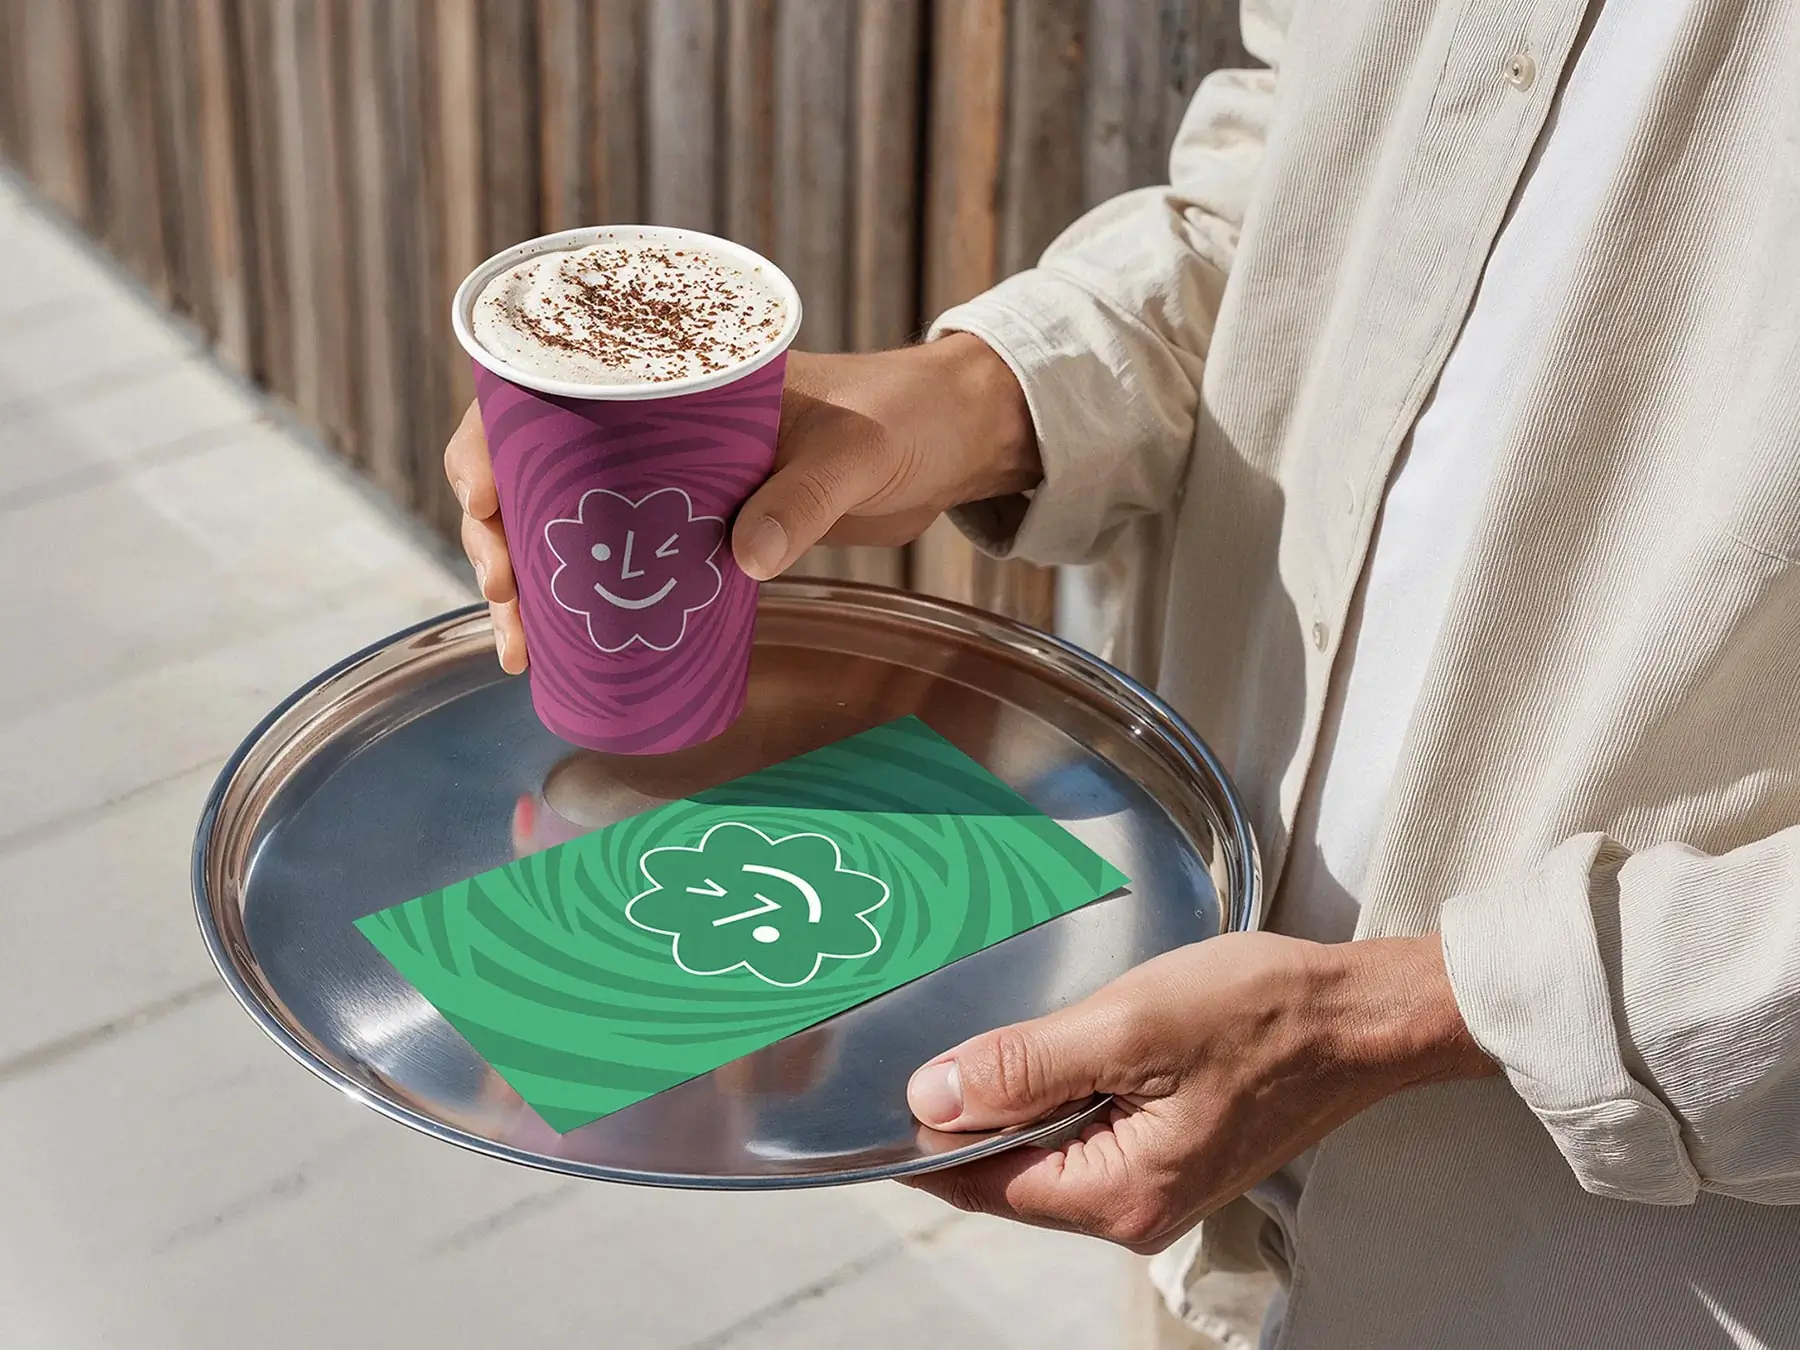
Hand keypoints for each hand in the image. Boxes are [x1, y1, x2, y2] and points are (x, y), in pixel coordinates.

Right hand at [442, 334, 1038, 671]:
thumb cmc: (902, 418)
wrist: (950, 444)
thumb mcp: (854, 453)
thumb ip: (806, 497)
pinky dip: (582, 601)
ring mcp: (671, 477)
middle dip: (497, 534)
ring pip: (567, 522)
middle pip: (535, 470)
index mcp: (670, 373)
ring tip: (518, 645)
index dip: (491, 443)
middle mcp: (653, 423)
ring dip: (528, 579)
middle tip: (504, 597)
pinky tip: (556, 650)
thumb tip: (743, 559)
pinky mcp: (699, 525)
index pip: (544, 392)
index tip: (482, 499)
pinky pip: (620, 559)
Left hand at [900, 931, 1495, 1252]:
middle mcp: (1133, 1208)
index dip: (923, 1139)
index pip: (981, 1182)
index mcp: (1118, 1194)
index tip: (875, 1098)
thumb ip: (1023, 1067)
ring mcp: (1155, 1183)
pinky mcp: (1170, 1151)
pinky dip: (1057, 1096)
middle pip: (1008, 1171)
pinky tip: (1055, 1051)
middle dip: (966, 1118)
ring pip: (1045, 1148)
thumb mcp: (1126, 1028)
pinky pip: (1085, 1133)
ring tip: (992, 1042)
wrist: (1356, 1014)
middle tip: (930, 1048)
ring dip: (1014, 1102)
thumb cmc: (1262, 1015)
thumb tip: (932, 1096)